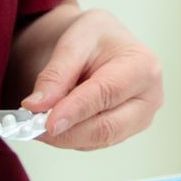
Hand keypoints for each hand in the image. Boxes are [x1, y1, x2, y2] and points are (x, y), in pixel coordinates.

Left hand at [20, 10, 162, 150]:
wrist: (101, 45)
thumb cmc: (95, 37)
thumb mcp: (74, 41)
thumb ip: (55, 74)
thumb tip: (37, 106)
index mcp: (143, 66)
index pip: (107, 94)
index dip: (75, 110)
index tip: (47, 122)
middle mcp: (148, 98)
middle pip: (106, 127)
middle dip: (66, 131)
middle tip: (32, 126)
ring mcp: (139, 119)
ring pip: (97, 140)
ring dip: (63, 136)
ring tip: (36, 121)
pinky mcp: (124, 132)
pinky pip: (93, 143)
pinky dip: (69, 137)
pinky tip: (53, 122)